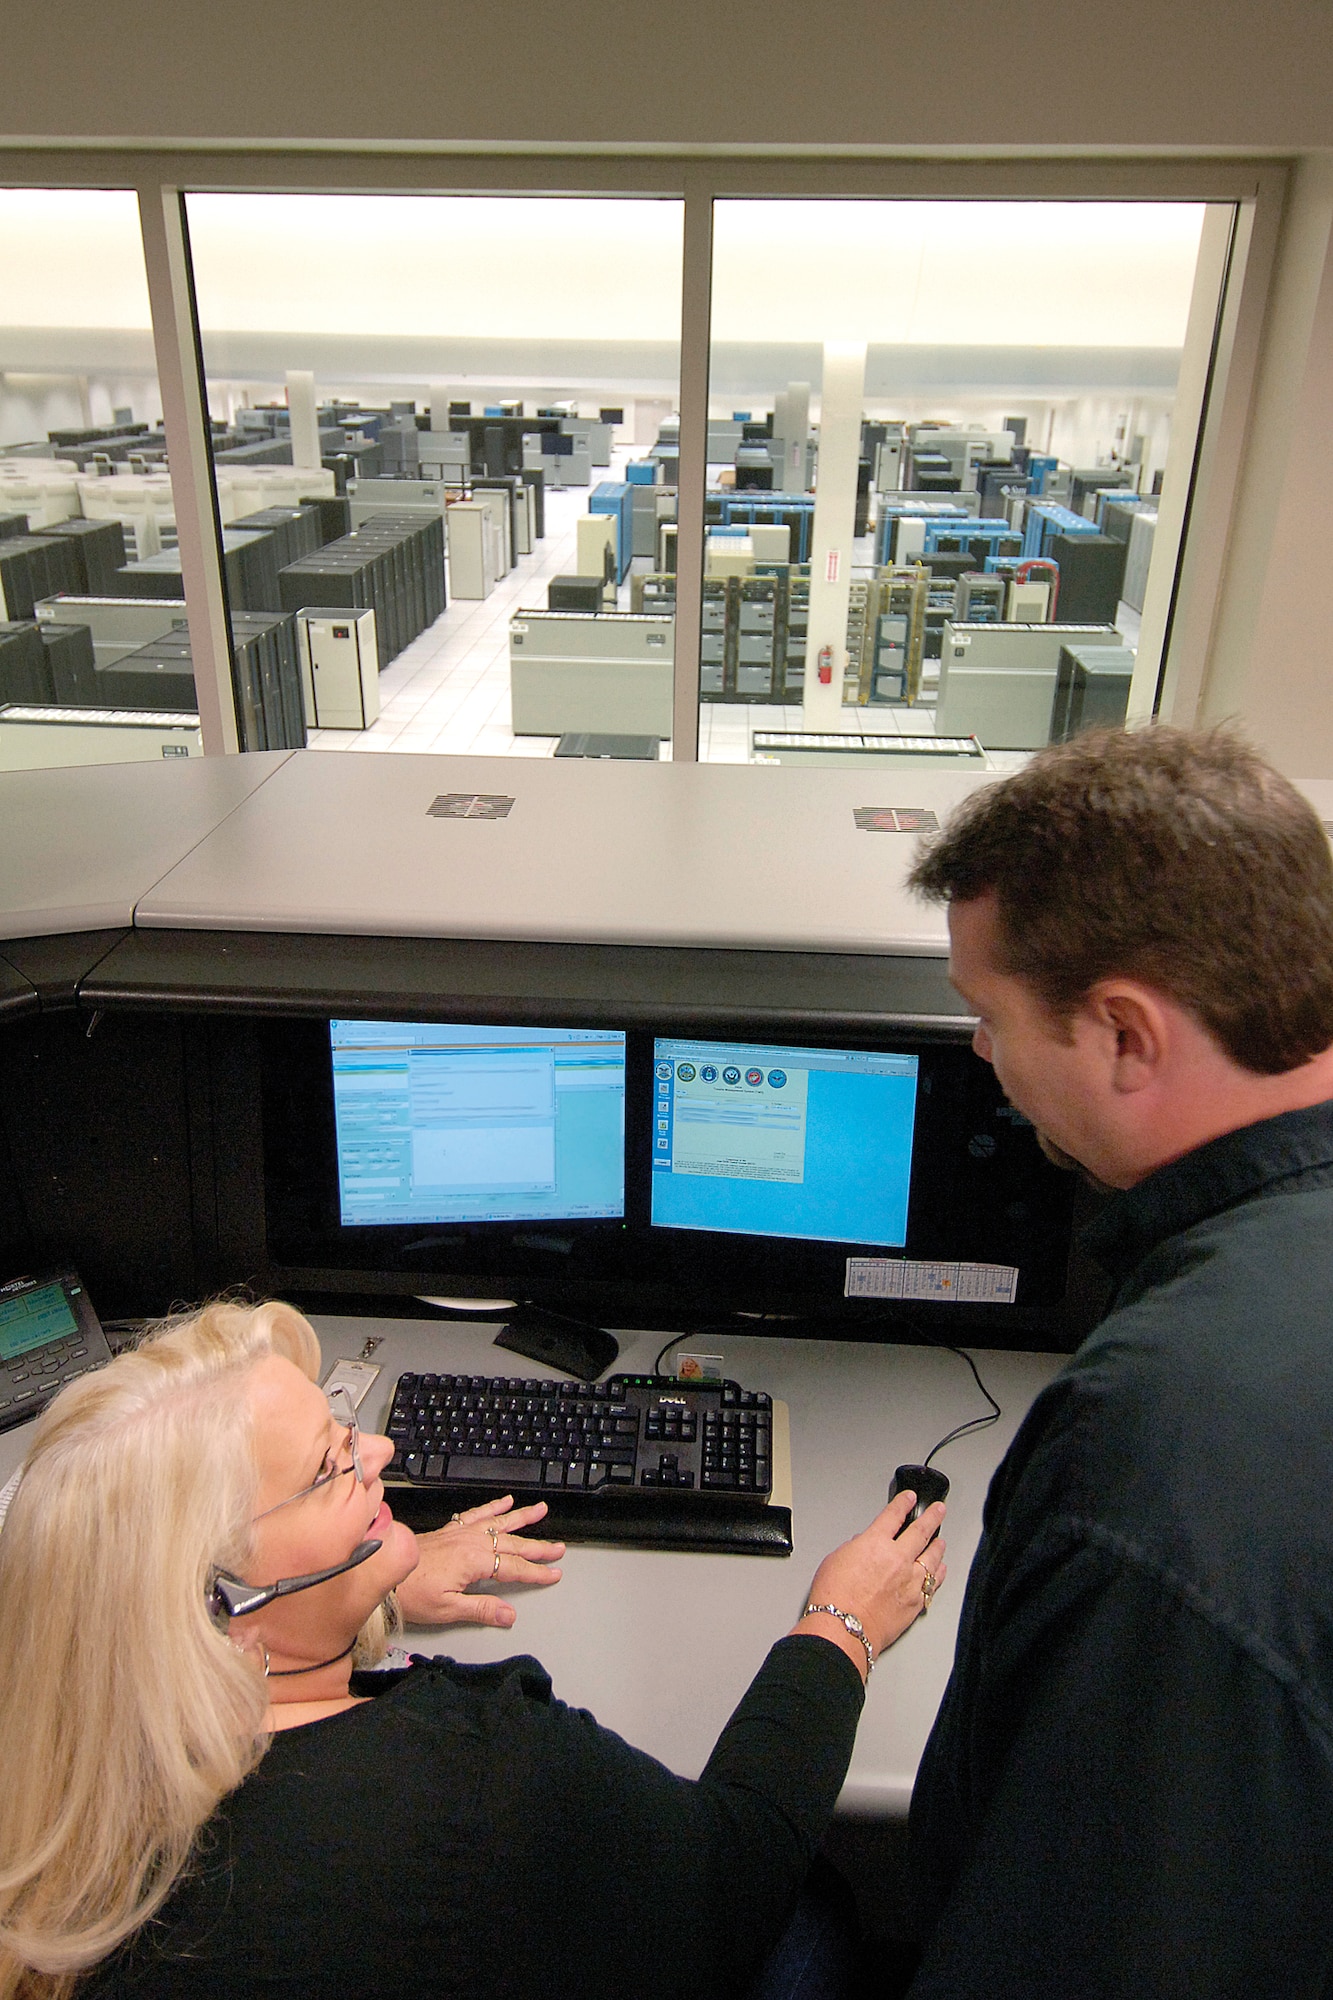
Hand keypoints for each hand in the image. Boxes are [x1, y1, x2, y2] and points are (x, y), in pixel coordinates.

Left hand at [394, 1495, 564, 1630]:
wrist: (381, 1572)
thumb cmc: (409, 1592)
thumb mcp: (446, 1609)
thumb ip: (481, 1609)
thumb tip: (509, 1615)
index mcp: (472, 1561)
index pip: (513, 1568)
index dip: (536, 1572)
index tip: (554, 1574)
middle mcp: (469, 1542)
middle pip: (511, 1544)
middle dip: (537, 1547)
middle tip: (558, 1548)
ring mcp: (460, 1533)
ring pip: (499, 1523)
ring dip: (521, 1518)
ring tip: (540, 1510)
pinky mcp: (450, 1530)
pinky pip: (477, 1514)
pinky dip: (493, 1507)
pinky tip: (504, 1502)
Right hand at [793, 1492, 946, 1675]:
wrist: (845, 1628)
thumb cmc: (835, 1598)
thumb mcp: (836, 1560)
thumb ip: (854, 1548)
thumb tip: (862, 1545)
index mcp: (875, 1542)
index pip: (893, 1515)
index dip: (903, 1503)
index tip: (909, 1498)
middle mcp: (897, 1558)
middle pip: (921, 1531)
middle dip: (932, 1517)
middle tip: (939, 1510)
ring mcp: (910, 1580)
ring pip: (932, 1557)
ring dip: (937, 1546)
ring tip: (941, 1541)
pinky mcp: (916, 1601)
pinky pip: (933, 1583)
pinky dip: (938, 1574)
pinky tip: (940, 1570)